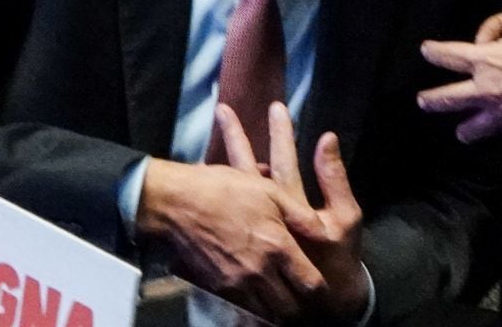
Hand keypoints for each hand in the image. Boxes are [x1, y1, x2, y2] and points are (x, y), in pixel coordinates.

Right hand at [136, 154, 323, 321]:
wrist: (176, 203)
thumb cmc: (225, 190)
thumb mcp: (270, 192)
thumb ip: (301, 215)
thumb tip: (323, 232)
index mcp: (277, 247)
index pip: (309, 283)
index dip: (321, 291)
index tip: (325, 290)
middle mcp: (258, 271)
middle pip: (288, 307)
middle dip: (300, 306)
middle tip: (305, 299)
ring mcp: (235, 283)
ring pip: (265, 311)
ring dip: (277, 307)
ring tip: (283, 297)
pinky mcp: (217, 287)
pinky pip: (243, 306)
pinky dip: (255, 305)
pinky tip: (258, 293)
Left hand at [218, 103, 370, 323]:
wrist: (322, 298)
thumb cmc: (337, 254)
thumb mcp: (344, 216)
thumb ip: (334, 177)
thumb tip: (327, 138)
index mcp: (290, 207)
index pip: (283, 160)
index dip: (280, 132)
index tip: (274, 106)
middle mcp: (265, 215)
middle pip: (247, 169)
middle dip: (237, 137)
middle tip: (224, 110)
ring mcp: (250, 228)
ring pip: (233, 188)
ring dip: (223, 159)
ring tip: (213, 133)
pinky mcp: (240, 242)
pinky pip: (224, 215)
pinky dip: (217, 191)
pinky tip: (208, 172)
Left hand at [417, 0, 501, 150]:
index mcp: (488, 61)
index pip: (451, 55)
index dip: (435, 51)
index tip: (425, 50)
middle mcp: (487, 91)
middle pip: (450, 98)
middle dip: (434, 100)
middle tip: (423, 102)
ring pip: (475, 129)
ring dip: (469, 130)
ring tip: (463, 134)